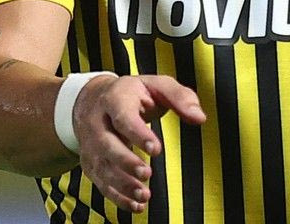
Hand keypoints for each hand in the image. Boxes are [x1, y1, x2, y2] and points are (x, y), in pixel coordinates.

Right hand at [71, 74, 205, 213]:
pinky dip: (117, 196)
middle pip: (106, 144)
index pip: (123, 117)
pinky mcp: (90, 162)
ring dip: (122, 184)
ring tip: (144, 195)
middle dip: (126, 162)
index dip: (138, 134)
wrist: (92, 99)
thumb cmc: (133, 93)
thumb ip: (180, 98)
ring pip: (102, 167)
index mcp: (115, 98)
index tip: (157, 149)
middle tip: (147, 174)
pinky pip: (100, 182)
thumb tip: (200, 118)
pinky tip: (136, 205)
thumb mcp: (157, 85)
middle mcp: (97, 122)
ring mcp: (90, 144)